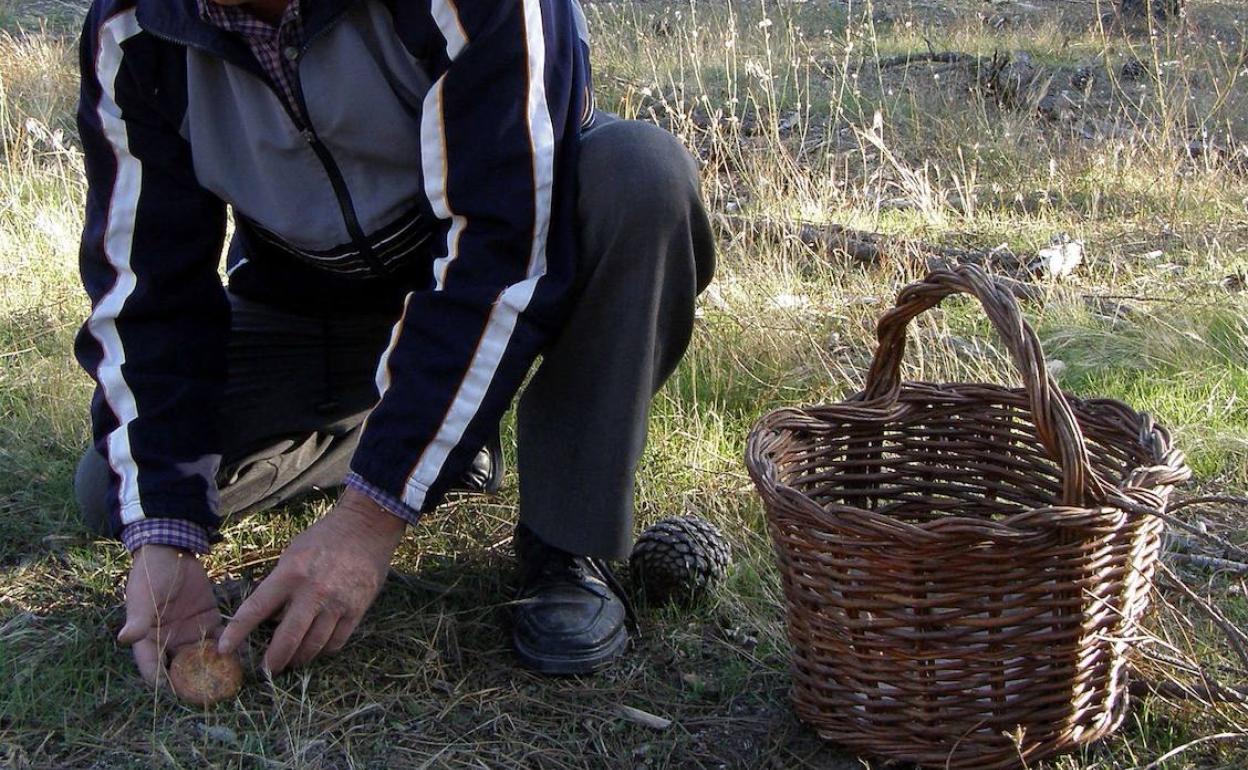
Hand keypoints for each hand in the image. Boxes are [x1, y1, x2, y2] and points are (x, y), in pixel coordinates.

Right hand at [118, 544, 221, 685]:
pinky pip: (220, 639)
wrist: (172, 552)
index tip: (175, 694)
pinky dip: (230, 648)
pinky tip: (242, 657)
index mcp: (148, 640)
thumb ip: (138, 619)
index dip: (161, 682)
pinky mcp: (209, 620)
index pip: (152, 668)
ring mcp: (190, 632)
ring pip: (202, 657)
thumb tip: (124, 638)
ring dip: (214, 668)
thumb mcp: (142, 597)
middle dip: (193, 683)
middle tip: (208, 695)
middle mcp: (170, 641)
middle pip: (180, 669)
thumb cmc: (150, 576)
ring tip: (229, 681)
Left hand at [217, 488, 404, 672]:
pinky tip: (317, 649)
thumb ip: (280, 584)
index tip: (224, 649)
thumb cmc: (325, 538)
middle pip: (287, 639)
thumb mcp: (293, 554)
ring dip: (299, 659)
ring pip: (313, 646)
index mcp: (290, 574)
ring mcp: (337, 603)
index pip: (256, 609)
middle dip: (273, 661)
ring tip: (292, 662)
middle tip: (267, 670)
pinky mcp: (356, 610)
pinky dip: (324, 651)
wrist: (367, 527)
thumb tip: (271, 617)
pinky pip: (336, 642)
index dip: (237, 632)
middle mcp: (313, 592)